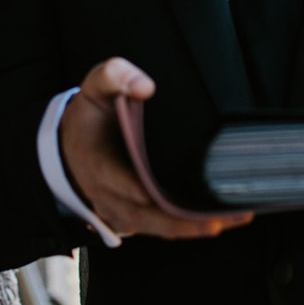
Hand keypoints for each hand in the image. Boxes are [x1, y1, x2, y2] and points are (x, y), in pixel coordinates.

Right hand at [59, 57, 253, 240]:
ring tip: (233, 218)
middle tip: (222, 216)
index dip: (139, 188)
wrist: (70, 147)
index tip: (164, 192)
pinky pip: (161, 228)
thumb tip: (144, 86)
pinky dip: (189, 227)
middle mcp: (107, 195)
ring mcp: (120, 211)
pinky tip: (220, 219)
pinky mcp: (133, 219)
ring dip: (194, 227)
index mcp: (96, 162)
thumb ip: (114, 76)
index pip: (117, 179)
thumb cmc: (90, 117)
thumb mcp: (94, 88)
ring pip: (158, 228)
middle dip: (183, 219)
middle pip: (146, 215)